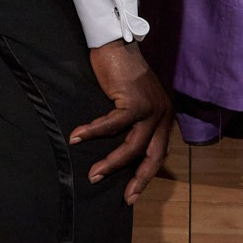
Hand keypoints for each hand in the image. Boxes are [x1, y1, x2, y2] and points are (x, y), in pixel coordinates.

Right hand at [71, 40, 173, 204]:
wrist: (117, 44)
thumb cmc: (121, 72)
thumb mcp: (134, 100)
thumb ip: (135, 122)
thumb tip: (122, 150)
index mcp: (164, 116)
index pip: (159, 152)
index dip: (147, 174)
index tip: (133, 192)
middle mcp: (163, 114)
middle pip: (152, 155)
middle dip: (139, 179)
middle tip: (126, 198)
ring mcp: (151, 108)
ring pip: (133, 146)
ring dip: (112, 163)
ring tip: (94, 174)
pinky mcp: (134, 100)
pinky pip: (112, 125)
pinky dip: (94, 133)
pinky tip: (78, 138)